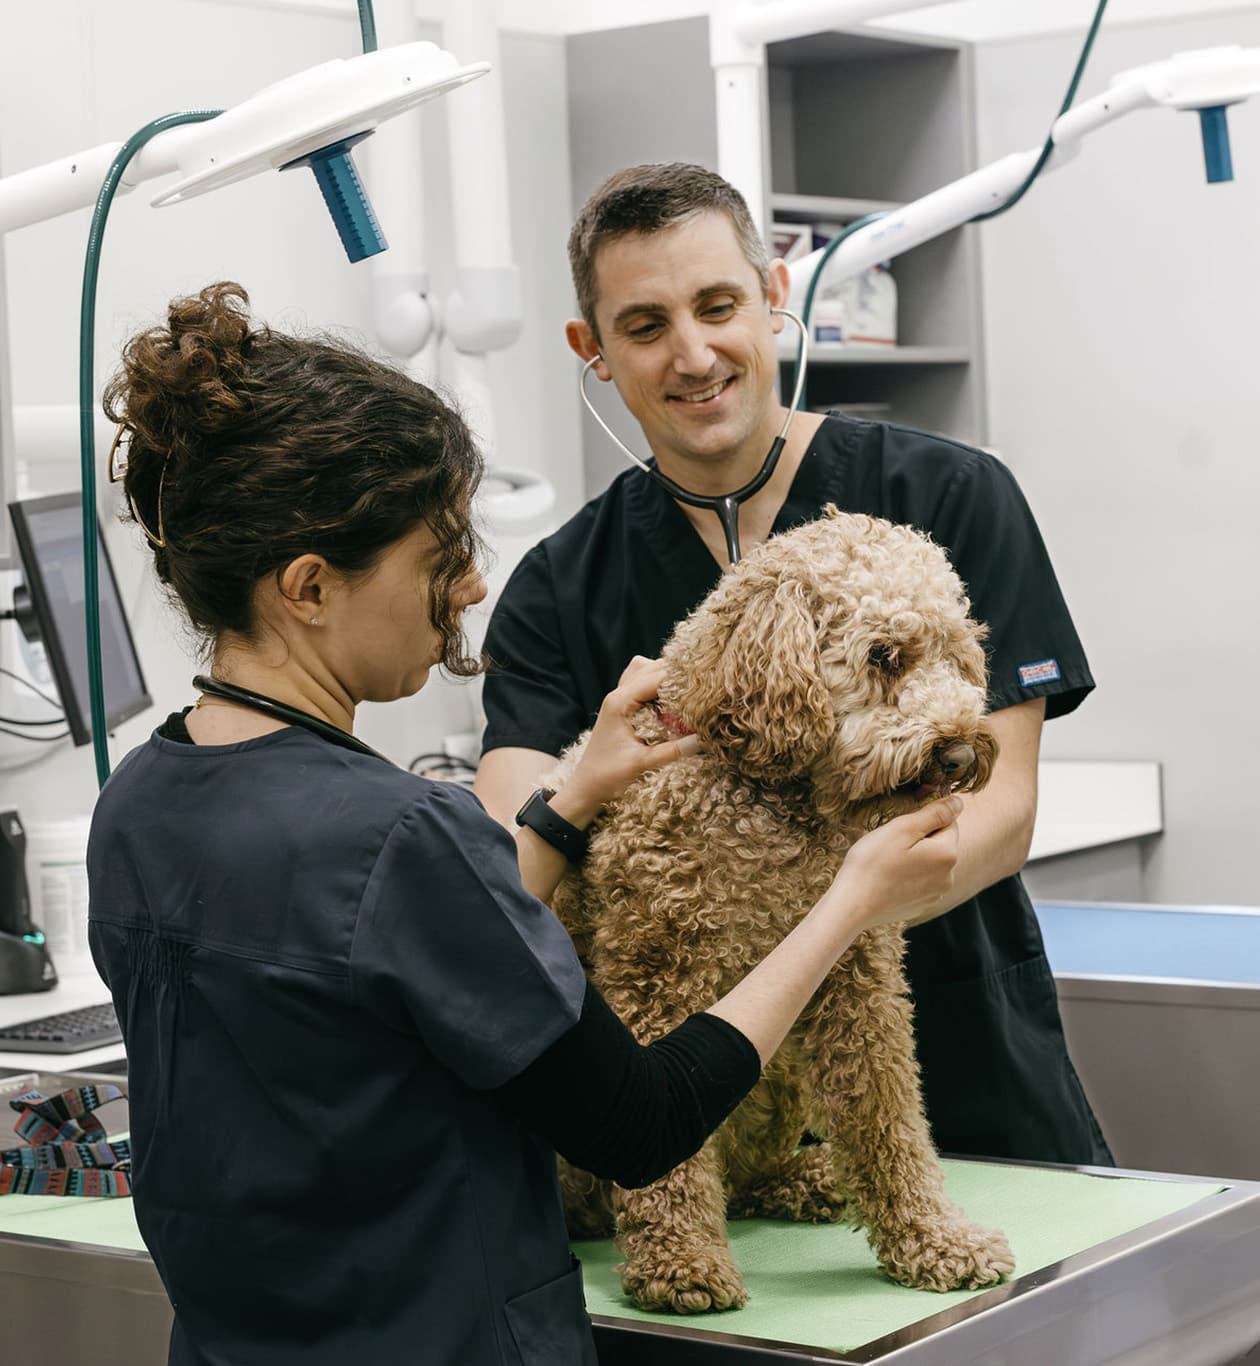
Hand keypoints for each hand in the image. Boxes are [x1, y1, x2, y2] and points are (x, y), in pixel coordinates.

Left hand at [562, 657, 702, 818]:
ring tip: (685, 691)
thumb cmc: (607, 775)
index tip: (705, 682)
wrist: (586, 786)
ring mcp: (618, 699)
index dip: (681, 677)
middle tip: (700, 687)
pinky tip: (670, 699)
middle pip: (650, 667)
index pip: (655, 678)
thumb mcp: (642, 763)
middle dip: (676, 673)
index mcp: (620, 702)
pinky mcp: (621, 707)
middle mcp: (617, 695)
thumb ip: (673, 751)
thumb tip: (705, 740)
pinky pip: (640, 683)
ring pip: (643, 670)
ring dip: (664, 675)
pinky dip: (656, 684)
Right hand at [828, 797, 962, 931]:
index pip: (949, 822)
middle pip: (940, 844)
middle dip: (920, 838)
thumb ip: (934, 813)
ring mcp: (934, 894)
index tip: (902, 822)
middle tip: (890, 842)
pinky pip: (919, 881)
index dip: (925, 817)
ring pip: (929, 863)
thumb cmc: (873, 863)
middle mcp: (948, 877)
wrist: (852, 905)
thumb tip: (958, 802)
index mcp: (947, 855)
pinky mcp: (920, 905)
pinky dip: (907, 875)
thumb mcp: (902, 829)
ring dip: (914, 856)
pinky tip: (887, 877)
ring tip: (887, 861)